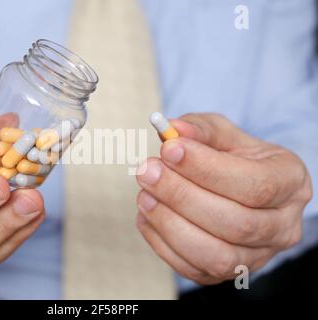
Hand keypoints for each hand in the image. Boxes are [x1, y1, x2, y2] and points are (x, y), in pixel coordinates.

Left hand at [136, 113, 311, 284]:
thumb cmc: (232, 157)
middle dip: (182, 196)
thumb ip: (200, 129)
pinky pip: (193, 269)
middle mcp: (282, 226)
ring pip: (216, 255)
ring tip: (144, 195)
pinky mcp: (226, 272)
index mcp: (290, 182)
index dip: (207, 169)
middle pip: (236, 223)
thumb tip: (173, 130)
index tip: (168, 149)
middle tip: (147, 171)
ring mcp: (258, 256)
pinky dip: (162, 243)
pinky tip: (147, 215)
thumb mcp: (222, 134)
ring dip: (170, 224)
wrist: (236, 185)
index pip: (255, 185)